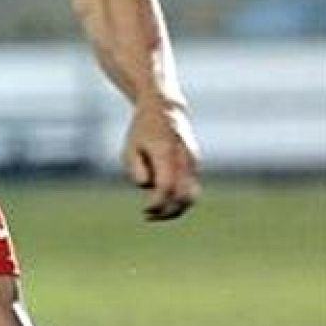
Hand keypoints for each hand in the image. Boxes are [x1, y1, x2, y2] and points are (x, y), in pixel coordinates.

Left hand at [123, 99, 200, 220]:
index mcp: (167, 153)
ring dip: (176, 209)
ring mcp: (193, 163)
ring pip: (192, 195)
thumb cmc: (143, 129)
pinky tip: (162, 201)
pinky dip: (179, 200)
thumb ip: (135, 166)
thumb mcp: (131, 146)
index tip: (145, 211)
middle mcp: (184, 159)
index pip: (166, 187)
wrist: (165, 110)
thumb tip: (146, 185)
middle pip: (184, 197)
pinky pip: (191, 189)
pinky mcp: (194, 166)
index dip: (157, 203)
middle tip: (149, 216)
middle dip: (169, 212)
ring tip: (155, 214)